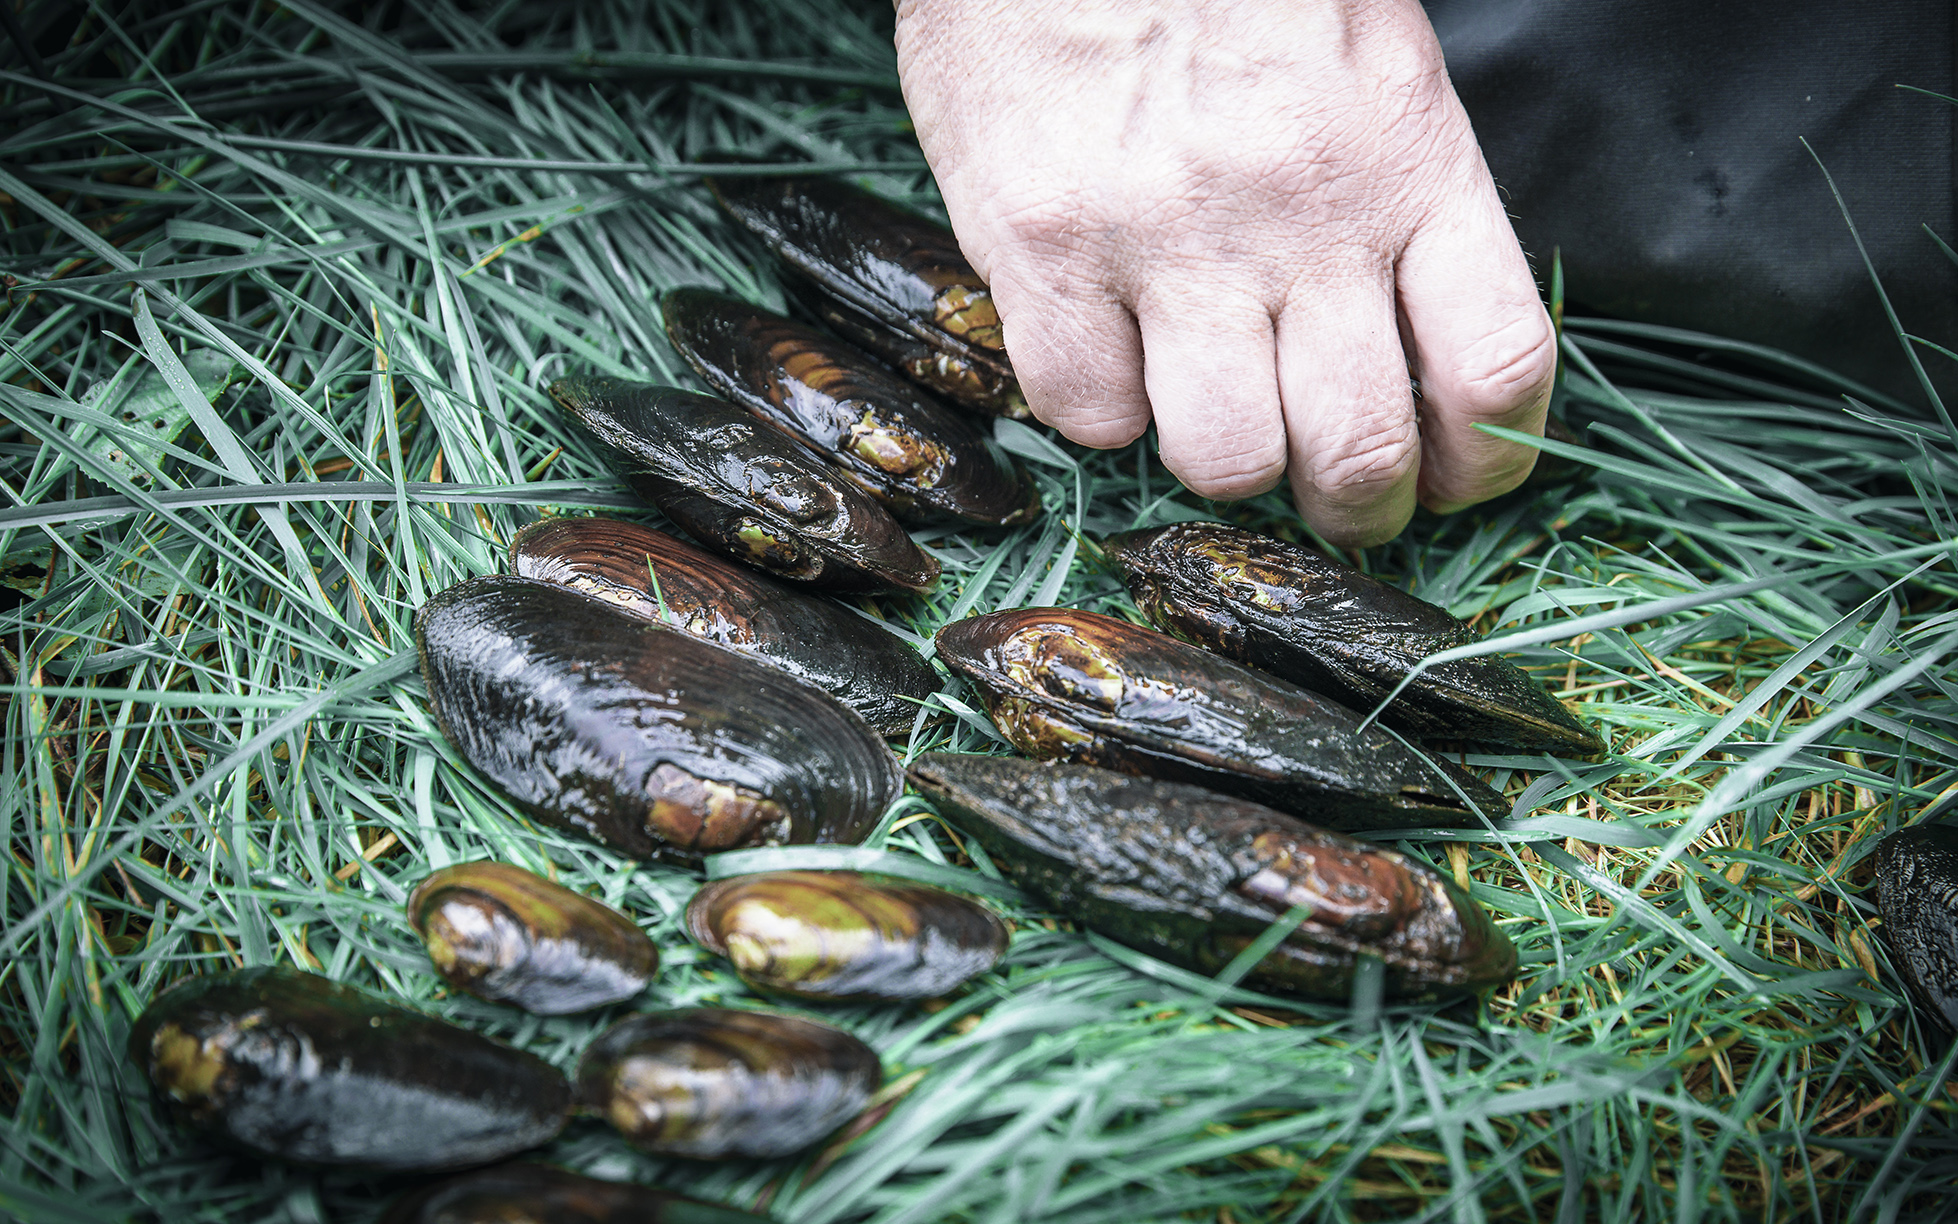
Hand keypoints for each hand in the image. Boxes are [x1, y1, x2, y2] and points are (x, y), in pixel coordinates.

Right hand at [893, 0, 1555, 545]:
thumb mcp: (1371, 57)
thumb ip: (1403, 195)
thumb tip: (1418, 339)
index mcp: (1404, 158)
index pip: (1496, 366)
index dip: (1488, 460)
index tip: (1458, 477)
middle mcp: (1299, 213)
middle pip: (1359, 451)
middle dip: (1358, 507)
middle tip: (1337, 498)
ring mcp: (1167, 238)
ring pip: (1226, 460)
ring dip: (1227, 463)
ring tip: (1213, 408)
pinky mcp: (1045, 249)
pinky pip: (1088, 416)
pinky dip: (1104, 410)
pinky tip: (1110, 349)